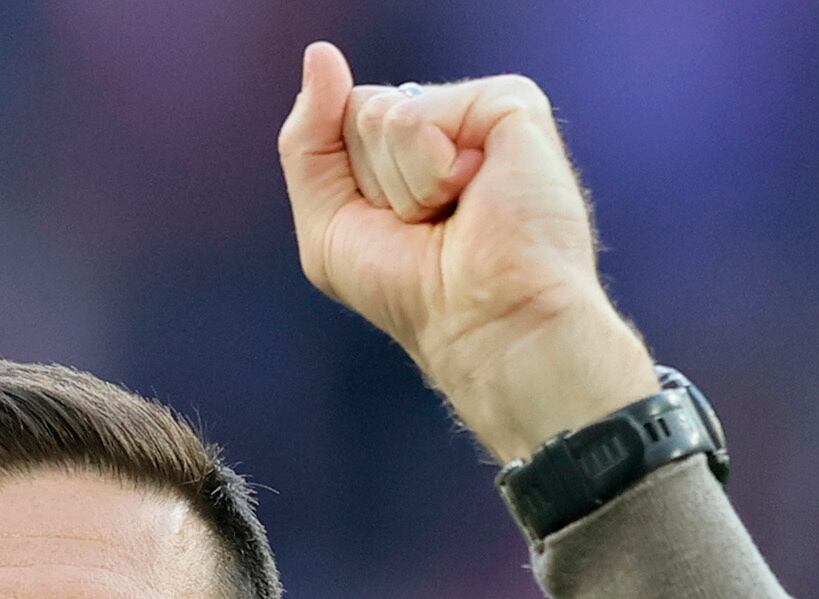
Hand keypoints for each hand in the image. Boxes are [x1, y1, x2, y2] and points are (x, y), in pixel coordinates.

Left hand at [277, 43, 655, 463]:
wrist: (481, 322)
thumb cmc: (414, 293)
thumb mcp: (329, 225)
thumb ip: (308, 141)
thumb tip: (320, 55)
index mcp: (412, 147)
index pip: (341, 119)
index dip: (351, 185)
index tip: (396, 230)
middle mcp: (448, 123)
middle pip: (358, 111)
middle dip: (374, 185)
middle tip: (428, 227)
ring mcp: (480, 111)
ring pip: (382, 113)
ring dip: (402, 186)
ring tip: (452, 216)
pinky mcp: (510, 105)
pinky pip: (417, 116)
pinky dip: (429, 172)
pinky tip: (474, 196)